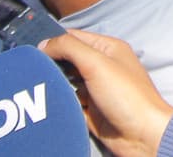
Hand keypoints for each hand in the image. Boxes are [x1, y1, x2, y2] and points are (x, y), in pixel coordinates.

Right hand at [41, 31, 172, 156]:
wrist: (142, 136)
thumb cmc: (128, 96)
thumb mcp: (97, 63)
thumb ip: (70, 48)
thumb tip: (45, 43)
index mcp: (107, 49)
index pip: (75, 37)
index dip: (54, 40)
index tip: (33, 47)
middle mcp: (101, 67)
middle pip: (68, 60)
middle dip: (51, 63)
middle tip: (31, 67)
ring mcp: (95, 90)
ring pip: (66, 82)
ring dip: (53, 84)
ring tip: (36, 85)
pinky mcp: (90, 111)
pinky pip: (68, 104)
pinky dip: (58, 103)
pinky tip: (47, 102)